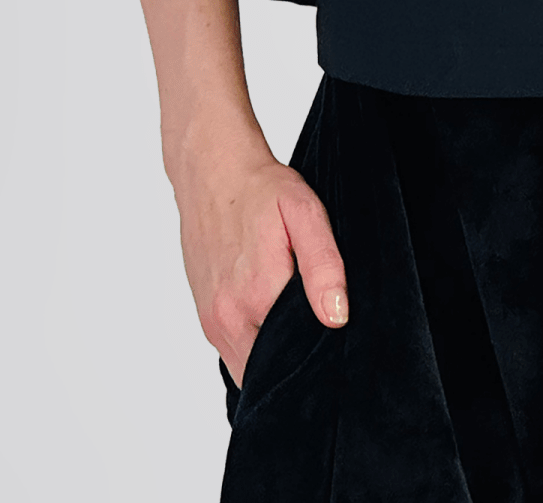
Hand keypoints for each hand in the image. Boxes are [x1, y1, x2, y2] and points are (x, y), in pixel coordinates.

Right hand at [169, 127, 348, 389]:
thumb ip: (323, 266)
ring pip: (247, 369)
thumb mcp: (305, 213)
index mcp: (258, 295)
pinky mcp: (205, 316)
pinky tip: (276, 330)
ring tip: (302, 339)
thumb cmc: (261, 189)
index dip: (318, 362)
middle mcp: (228, 317)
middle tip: (325, 350)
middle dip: (296, 370)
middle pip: (268, 372)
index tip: (338, 356)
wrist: (212, 171)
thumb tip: (337, 317)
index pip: (293, 359)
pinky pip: (232, 353)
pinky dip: (254, 352)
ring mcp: (212, 320)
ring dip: (273, 364)